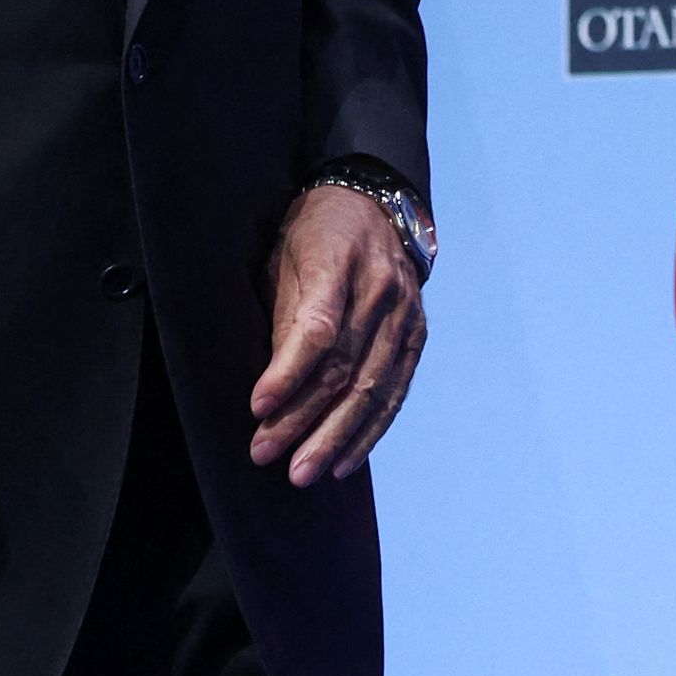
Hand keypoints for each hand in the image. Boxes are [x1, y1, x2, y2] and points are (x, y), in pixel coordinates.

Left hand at [248, 185, 426, 484]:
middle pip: (344, 367)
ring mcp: (406, 314)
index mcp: (340, 260)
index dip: (288, 372)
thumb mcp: (286, 258)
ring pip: (372, 388)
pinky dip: (370, 431)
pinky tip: (344, 460)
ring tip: (303, 472)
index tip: (257, 408)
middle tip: (267, 455)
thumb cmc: (315, 233)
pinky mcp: (418, 334)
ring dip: (335, 437)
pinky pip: (396, 391)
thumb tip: (271, 389)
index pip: (318, 327)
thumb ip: (285, 317)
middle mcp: (381, 289)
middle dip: (303, 419)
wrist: (375, 203)